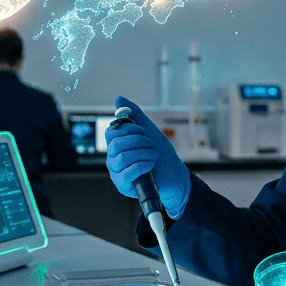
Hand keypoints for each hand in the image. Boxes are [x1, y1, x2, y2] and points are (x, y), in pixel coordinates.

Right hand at [104, 96, 191, 218]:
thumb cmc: (161, 155)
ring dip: (143, 153)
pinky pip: (127, 173)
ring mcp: (117, 172)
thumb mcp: (149, 130)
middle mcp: (114, 158)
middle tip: (151, 144)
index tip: (143, 131)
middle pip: (115, 145)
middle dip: (138, 141)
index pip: (111, 132)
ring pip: (121, 158)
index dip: (127, 129)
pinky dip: (142, 165)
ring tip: (154, 155)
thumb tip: (118, 99)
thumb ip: (134, 115)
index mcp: (118, 145)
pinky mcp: (124, 185)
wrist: (174, 175)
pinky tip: (151, 164)